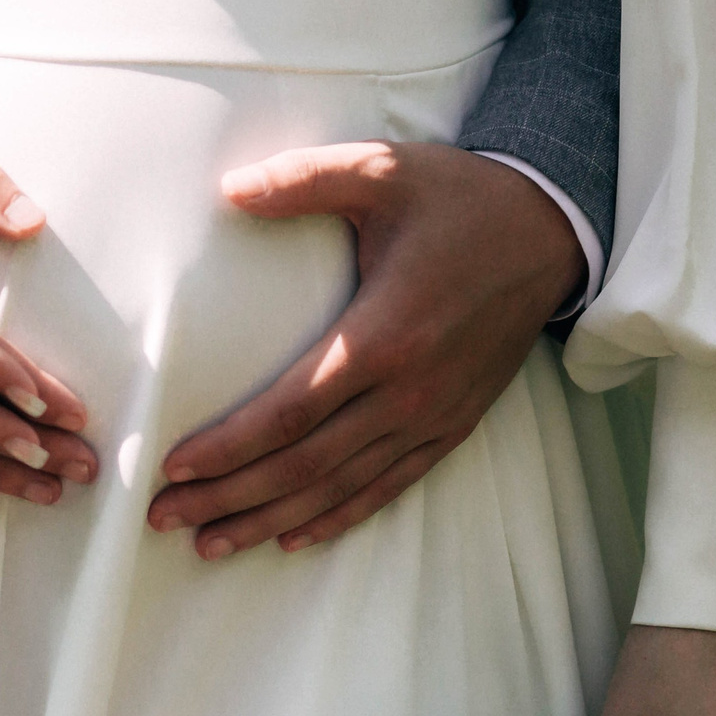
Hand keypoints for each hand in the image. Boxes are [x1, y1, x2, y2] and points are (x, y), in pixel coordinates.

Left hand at [147, 142, 583, 557]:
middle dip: (230, 496)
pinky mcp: (453, 426)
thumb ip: (303, 180)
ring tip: (211, 544)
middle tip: (164, 516)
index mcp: (384, 333)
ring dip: (271, 520)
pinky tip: (292, 538)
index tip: (174, 466)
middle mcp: (409, 390)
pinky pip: (388, 487)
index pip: (290, 410)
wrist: (552, 231)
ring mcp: (434, 416)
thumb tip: (229, 190)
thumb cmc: (459, 198)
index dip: (230, 446)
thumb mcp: (383, 171)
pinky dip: (338, 517)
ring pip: (339, 487)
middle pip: (304, 464)